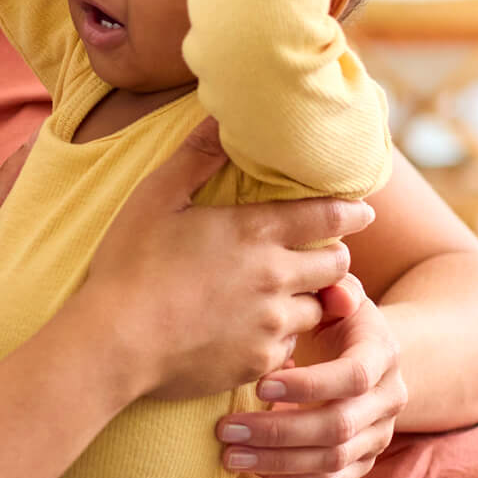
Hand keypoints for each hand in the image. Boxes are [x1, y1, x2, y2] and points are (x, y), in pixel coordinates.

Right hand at [76, 119, 375, 403]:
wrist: (114, 343)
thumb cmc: (130, 264)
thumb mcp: (157, 197)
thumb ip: (196, 157)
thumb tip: (220, 116)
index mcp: (256, 232)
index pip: (328, 216)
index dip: (351, 211)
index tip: (363, 211)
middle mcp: (276, 278)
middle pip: (338, 265)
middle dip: (335, 255)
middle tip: (319, 253)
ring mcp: (271, 324)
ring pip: (318, 309)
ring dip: (308, 298)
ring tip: (284, 295)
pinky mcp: (259, 361)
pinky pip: (290, 347)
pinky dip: (281, 335)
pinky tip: (253, 329)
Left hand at [214, 273, 405, 477]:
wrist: (364, 353)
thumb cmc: (333, 316)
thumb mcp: (334, 296)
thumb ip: (332, 290)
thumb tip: (335, 294)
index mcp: (382, 354)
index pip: (352, 377)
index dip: (307, 385)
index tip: (257, 384)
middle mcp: (388, 399)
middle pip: (338, 427)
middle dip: (278, 431)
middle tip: (225, 428)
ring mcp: (378, 434)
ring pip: (332, 461)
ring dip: (277, 462)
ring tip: (228, 454)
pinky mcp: (363, 460)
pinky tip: (255, 470)